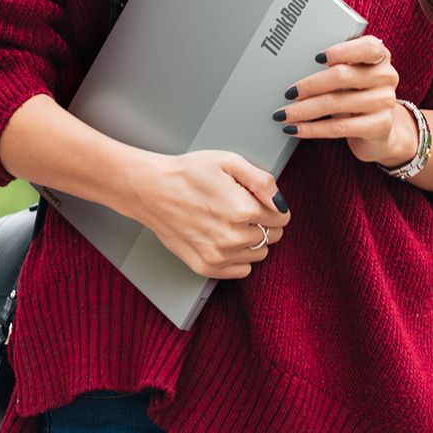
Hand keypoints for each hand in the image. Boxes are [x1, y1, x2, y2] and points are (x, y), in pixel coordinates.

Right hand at [128, 149, 290, 279]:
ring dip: (252, 240)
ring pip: (259, 254)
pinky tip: (223, 239)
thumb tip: (281, 202)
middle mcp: (232, 237)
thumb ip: (262, 181)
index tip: (257, 200)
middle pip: (272, 237)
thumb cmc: (188, 173)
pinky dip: (238, 257)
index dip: (273, 207)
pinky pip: (242, 270)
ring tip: (230, 222)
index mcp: (242, 209)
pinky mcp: (206, 267)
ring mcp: (218, 255)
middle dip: (263, 223)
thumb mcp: (228, 161)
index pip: (282, 218)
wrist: (151, 190)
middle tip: (241, 209)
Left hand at [277, 34, 415, 166]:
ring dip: (304, 110)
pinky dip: (312, 128)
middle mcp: (386, 76)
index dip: (341, 51)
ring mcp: (385, 102)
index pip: (366, 47)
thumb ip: (335, 66)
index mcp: (380, 56)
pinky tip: (296, 129)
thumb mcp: (351, 75)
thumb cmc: (357, 94)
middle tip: (288, 92)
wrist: (380, 129)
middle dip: (309, 85)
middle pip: (342, 76)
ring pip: (336, 103)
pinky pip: (339, 127)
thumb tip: (293, 68)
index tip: (316, 57)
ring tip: (284, 115)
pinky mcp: (380, 126)